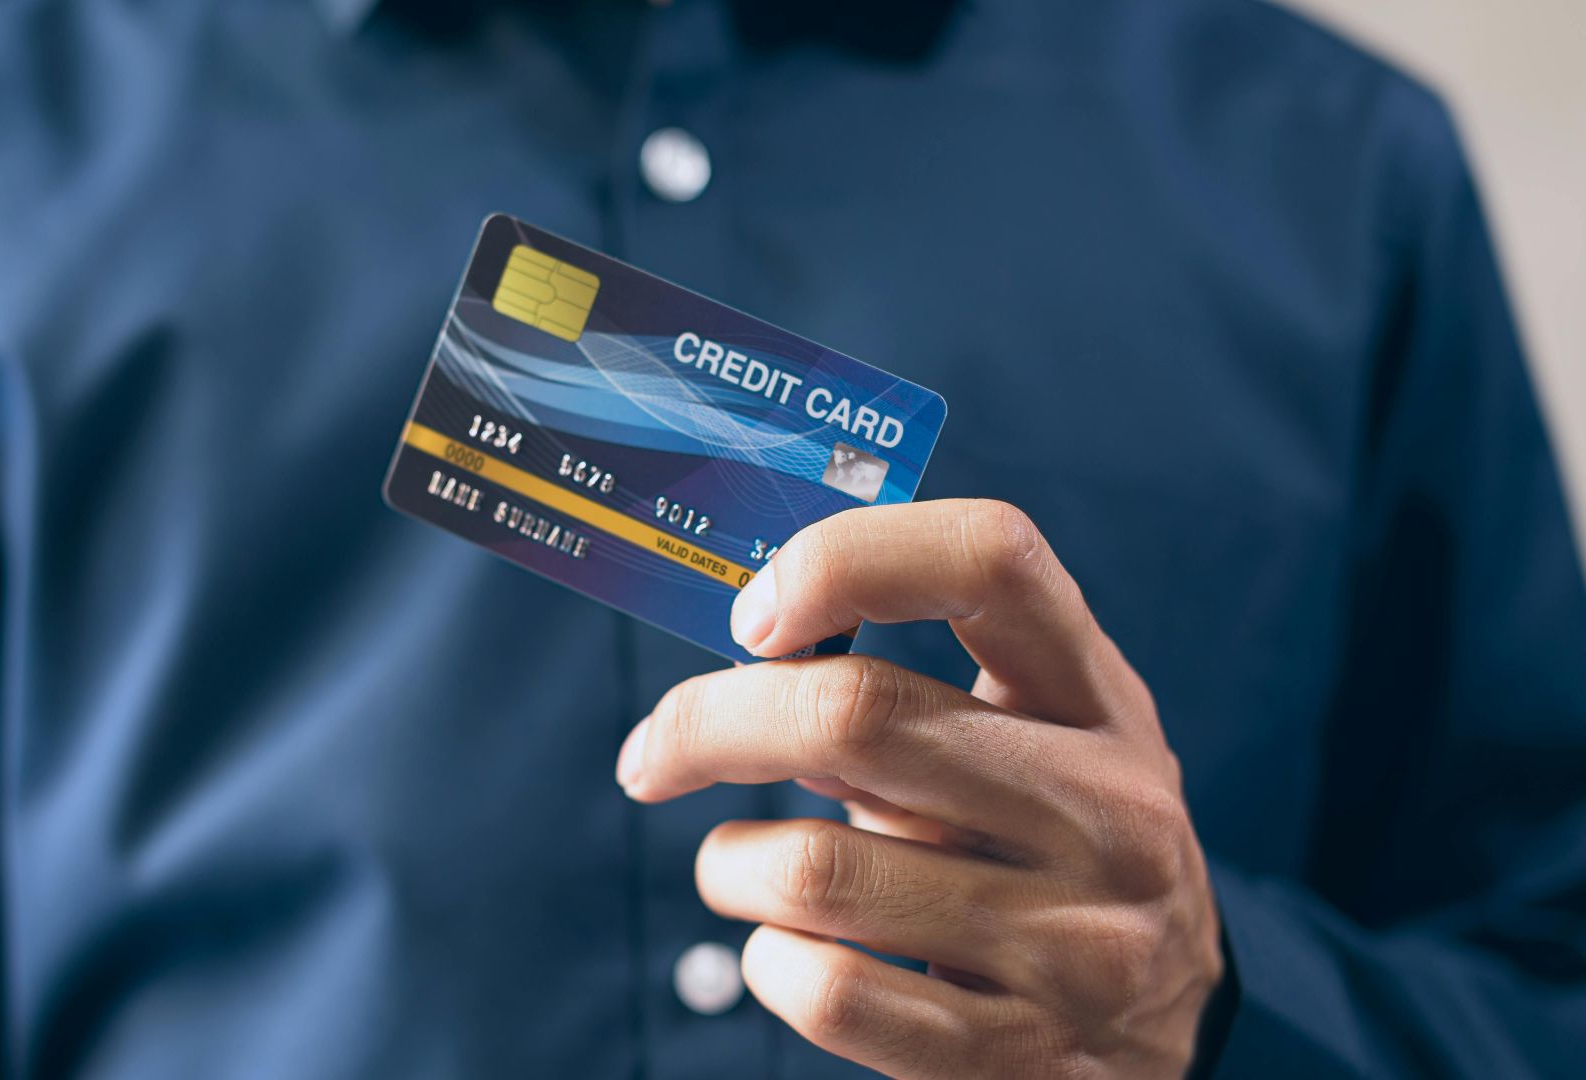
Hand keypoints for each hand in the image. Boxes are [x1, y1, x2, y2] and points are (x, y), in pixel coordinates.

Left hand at [616, 500, 1223, 1077]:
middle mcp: (1106, 811)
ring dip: (730, 862)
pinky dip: (768, 962)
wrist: (1177, 1041)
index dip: (846, 559)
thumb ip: (921, 700)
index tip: (755, 616)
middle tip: (657, 753)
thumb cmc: (1061, 855)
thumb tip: (748, 678)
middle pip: (857, 714)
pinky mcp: (1020, 1060)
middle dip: (710, 725)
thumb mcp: (1040, 751)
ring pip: (813, 871)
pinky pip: (828, 994)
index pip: (989, 559)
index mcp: (1102, 703)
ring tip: (736, 867)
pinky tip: (785, 952)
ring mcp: (1075, 944)